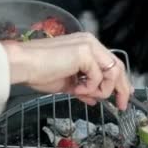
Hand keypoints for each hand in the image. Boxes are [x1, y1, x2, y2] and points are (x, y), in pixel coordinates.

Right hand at [2, 33, 132, 109]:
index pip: (111, 63)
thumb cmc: (39, 71)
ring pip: (112, 72)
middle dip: (122, 88)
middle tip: (121, 104)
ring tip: (84, 94)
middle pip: (118, 66)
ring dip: (101, 90)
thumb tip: (94, 99)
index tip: (122, 96)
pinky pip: (98, 76)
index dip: (119, 82)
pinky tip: (75, 88)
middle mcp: (90, 42)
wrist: (24, 65)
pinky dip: (89, 88)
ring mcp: (88, 45)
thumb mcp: (67, 84)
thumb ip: (84, 88)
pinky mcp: (85, 52)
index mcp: (86, 46)